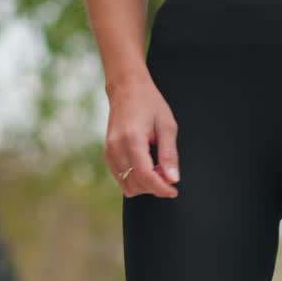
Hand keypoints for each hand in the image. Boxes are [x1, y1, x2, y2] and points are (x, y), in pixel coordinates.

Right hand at [104, 76, 179, 197]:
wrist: (127, 89)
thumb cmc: (149, 103)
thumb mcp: (167, 126)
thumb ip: (169, 154)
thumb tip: (172, 179)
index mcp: (132, 139)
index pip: (145, 175)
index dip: (161, 188)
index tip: (174, 191)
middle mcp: (116, 147)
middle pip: (135, 183)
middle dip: (154, 186)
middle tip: (168, 173)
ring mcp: (109, 151)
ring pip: (127, 185)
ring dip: (145, 184)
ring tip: (158, 168)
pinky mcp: (107, 154)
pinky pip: (120, 178)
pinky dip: (135, 179)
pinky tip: (147, 167)